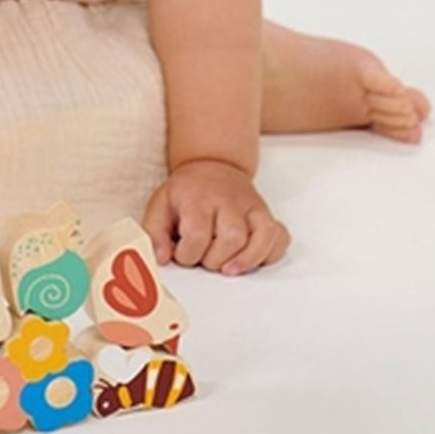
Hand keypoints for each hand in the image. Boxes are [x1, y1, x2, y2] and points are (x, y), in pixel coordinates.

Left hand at [142, 159, 289, 276]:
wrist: (214, 165)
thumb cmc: (187, 191)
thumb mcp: (160, 204)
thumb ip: (154, 232)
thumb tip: (162, 258)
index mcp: (198, 199)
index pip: (198, 234)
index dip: (188, 255)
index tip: (183, 255)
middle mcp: (228, 201)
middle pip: (232, 237)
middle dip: (216, 259)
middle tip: (205, 260)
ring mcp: (251, 207)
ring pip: (261, 237)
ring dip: (245, 260)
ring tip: (228, 268)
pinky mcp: (266, 215)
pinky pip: (280, 236)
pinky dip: (271, 253)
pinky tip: (253, 259)